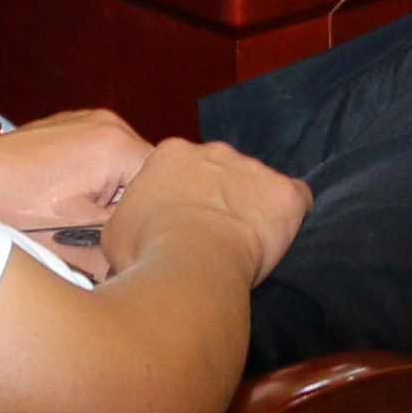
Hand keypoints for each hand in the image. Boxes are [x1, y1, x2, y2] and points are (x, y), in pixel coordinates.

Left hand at [0, 108, 147, 269]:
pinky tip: (68, 196)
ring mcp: (91, 118)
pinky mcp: (74, 123)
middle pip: (144, 172)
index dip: (146, 217)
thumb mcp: (74, 233)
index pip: (160, 185)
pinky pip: (102, 153)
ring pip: (123, 164)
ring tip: (80, 212)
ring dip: (111, 191)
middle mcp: (111, 123)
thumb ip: (118, 239)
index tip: (126, 238)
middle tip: (101, 229)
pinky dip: (94, 177)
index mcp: (117, 145)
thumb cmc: (15, 203)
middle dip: (128, 204)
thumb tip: (145, 255)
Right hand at [106, 135, 309, 284]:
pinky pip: (296, 199)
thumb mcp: (115, 233)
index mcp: (170, 154)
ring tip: (243, 244)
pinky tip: (279, 237)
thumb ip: (130, 218)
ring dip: (252, 208)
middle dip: (218, 197)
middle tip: (210, 235)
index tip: (179, 224)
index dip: (182, 197)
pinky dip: (290, 216)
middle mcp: (214, 151)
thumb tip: (134, 229)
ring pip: (257, 185)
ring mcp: (253, 169)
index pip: (180, 168)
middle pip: (221, 170)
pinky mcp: (284, 194)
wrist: (190, 261)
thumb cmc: (146, 249)